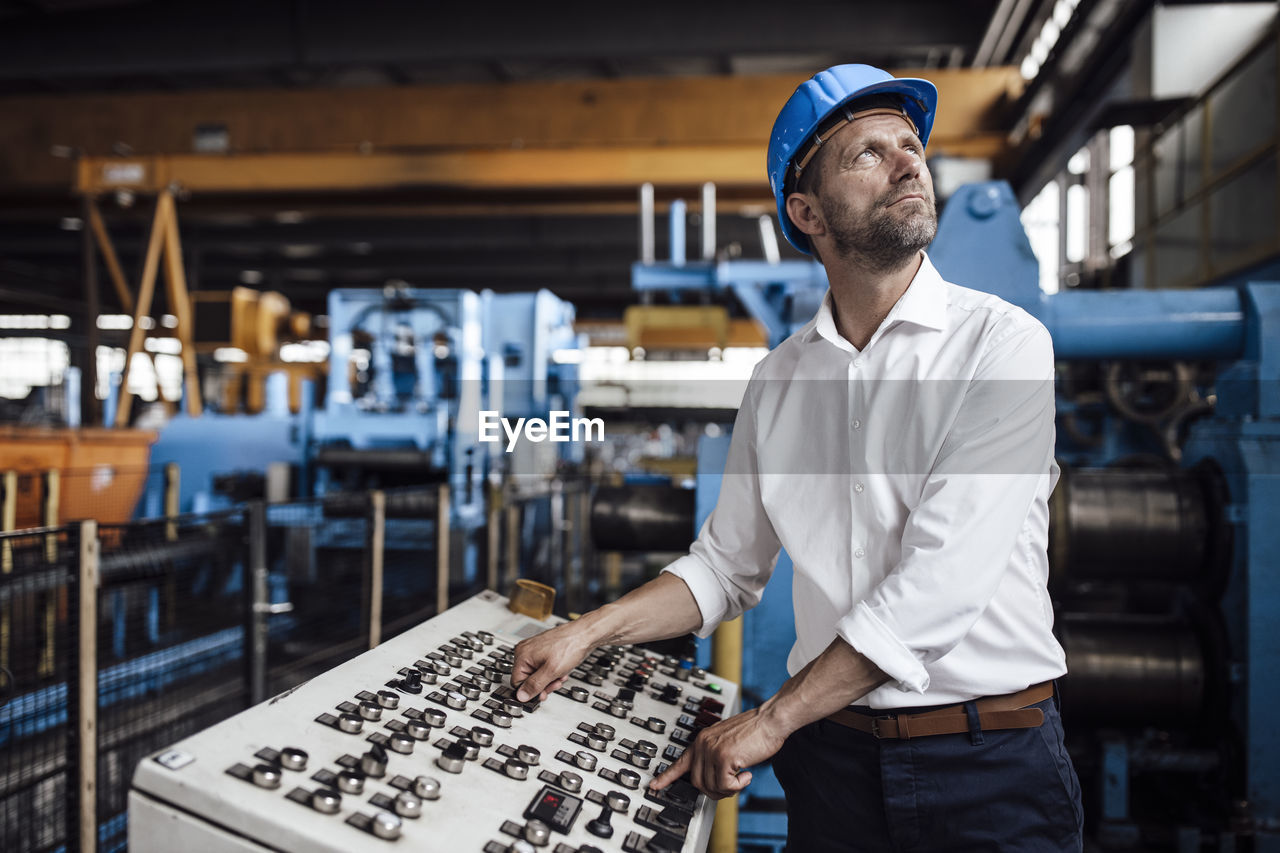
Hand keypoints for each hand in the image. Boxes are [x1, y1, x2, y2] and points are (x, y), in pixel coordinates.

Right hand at [511, 620, 595, 702]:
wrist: (585, 634)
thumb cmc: (570, 646)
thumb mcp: (551, 671)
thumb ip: (535, 685)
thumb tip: (521, 696)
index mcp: (522, 654)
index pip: (517, 682)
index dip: (531, 691)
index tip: (543, 694)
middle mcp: (526, 650)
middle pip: (528, 679)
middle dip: (543, 684)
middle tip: (555, 683)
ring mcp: (534, 649)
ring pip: (537, 674)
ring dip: (550, 679)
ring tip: (560, 675)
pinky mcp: (543, 650)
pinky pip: (543, 667)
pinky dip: (552, 672)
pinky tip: (561, 670)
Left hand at [649, 707, 787, 799]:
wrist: (770, 720)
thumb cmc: (755, 731)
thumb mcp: (727, 741)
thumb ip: (715, 755)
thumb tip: (713, 778)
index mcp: (702, 740)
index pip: (680, 761)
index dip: (667, 777)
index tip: (655, 785)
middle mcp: (703, 744)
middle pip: (697, 782)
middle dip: (714, 790)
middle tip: (730, 786)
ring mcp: (712, 750)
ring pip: (710, 787)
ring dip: (728, 789)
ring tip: (741, 777)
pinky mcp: (724, 757)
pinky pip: (725, 786)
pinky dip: (738, 786)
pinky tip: (747, 774)